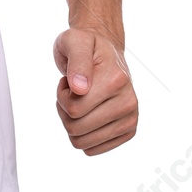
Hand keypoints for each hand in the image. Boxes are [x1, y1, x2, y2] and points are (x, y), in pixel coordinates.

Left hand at [53, 26, 137, 154]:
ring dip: (72, 122)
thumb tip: (80, 88)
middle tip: (72, 91)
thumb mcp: (75, 42)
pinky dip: (83, 134)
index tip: (68, 80)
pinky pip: (92, 149)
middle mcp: (129, 102)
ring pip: (82, 142)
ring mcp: (130, 118)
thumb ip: (77, 61)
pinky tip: (89, 113)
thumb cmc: (86, 46)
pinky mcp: (127, 131)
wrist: (105, 51)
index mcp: (116, 80)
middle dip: (64, 110)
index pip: (74, 109)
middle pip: (76, 128)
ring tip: (80, 100)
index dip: (61, 96)